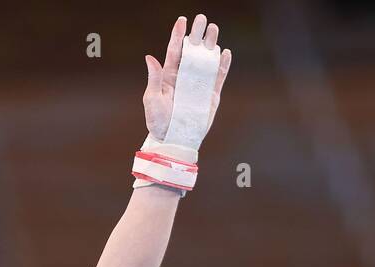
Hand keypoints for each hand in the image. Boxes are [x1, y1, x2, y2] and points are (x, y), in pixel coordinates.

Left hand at [143, 14, 231, 141]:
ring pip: (206, 60)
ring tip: (213, 29)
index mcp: (169, 76)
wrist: (172, 140)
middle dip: (197, 34)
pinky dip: (222, 65)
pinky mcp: (211, 95)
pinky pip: (218, 77)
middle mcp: (185, 77)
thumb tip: (150, 58)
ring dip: (210, 45)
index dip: (178, 35)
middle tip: (202, 18)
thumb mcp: (152, 100)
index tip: (182, 20)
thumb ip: (154, 79)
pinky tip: (225, 52)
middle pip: (193, 51)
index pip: (175, 51)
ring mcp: (199, 85)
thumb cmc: (158, 122)